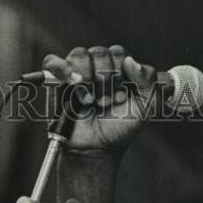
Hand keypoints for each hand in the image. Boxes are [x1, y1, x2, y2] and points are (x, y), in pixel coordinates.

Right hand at [42, 45, 159, 153]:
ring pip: (79, 54)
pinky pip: (53, 62)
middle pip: (100, 52)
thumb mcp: (147, 107)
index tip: (122, 96)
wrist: (96, 149)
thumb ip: (149, 80)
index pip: (118, 53)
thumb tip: (131, 61)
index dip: (121, 73)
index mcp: (118, 70)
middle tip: (106, 102)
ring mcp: (75, 73)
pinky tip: (75, 84)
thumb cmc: (119, 129)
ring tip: (90, 101)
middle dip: (105, 80)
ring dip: (88, 78)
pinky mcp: (56, 81)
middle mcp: (96, 68)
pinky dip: (64, 70)